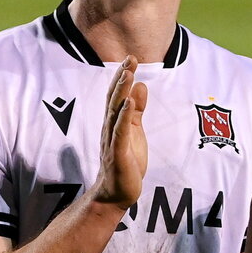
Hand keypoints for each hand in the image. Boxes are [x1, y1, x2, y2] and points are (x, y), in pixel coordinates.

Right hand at [92, 56, 147, 209]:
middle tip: (130, 59)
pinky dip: (124, 116)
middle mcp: (110, 128)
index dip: (123, 76)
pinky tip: (130, 103)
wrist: (116, 193)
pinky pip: (120, 132)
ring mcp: (112, 140)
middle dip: (122, 78)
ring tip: (128, 74)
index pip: (117, 95)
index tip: (131, 59)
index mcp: (114, 122)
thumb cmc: (126, 162)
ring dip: (122, 92)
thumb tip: (141, 86)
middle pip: (114, 99)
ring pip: (115, 112)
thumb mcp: (135, 132)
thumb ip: (137, 111)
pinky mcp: (118, 154)